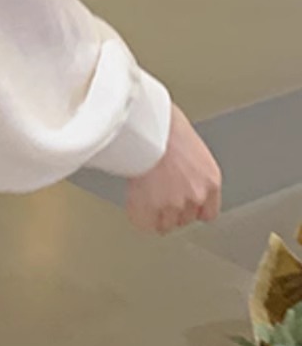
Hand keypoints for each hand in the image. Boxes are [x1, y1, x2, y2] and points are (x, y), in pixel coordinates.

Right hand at [125, 103, 221, 233]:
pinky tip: (134, 204)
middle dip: (172, 209)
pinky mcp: (150, 206)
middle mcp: (196, 195)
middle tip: (159, 194)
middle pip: (184, 219)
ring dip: (154, 213)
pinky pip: (143, 223)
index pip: (207, 213)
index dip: (192, 210)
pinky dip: (137, 215)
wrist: (147, 122)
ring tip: (145, 196)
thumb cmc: (165, 123)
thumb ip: (190, 170)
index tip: (184, 207)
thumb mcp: (191, 147)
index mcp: (210, 180)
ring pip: (164, 224)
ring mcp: (173, 203)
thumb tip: (179, 174)